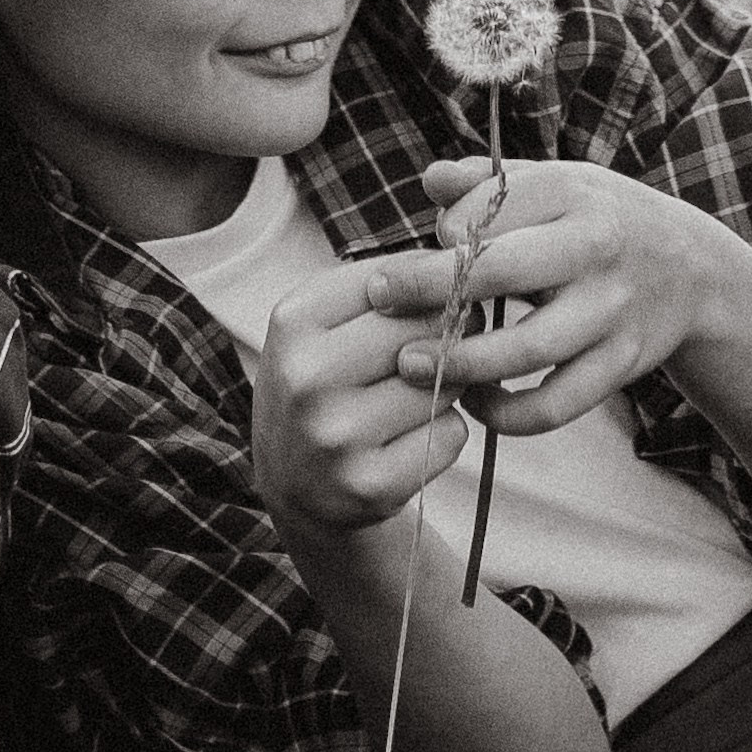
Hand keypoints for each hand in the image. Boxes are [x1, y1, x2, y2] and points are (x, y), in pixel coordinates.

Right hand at [252, 255, 473, 540]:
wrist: (292, 482)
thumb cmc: (321, 383)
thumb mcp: (323, 322)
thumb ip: (384, 284)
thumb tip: (459, 266)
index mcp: (293, 321)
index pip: (397, 280)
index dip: (430, 288)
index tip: (433, 302)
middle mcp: (307, 377)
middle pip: (425, 330)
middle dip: (447, 335)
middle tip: (441, 348)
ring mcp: (336, 436)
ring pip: (443, 382)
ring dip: (446, 386)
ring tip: (413, 395)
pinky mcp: (370, 485)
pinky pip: (450, 434)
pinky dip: (443, 432)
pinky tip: (408, 439)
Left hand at [392, 156, 732, 433]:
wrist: (694, 271)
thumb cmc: (597, 219)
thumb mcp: (555, 183)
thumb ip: (488, 182)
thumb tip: (429, 180)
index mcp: (572, 196)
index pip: (487, 213)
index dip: (443, 235)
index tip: (422, 250)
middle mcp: (596, 252)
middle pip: (502, 273)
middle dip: (429, 290)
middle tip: (379, 300)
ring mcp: (612, 313)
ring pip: (529, 349)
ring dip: (462, 361)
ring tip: (413, 364)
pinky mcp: (621, 365)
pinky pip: (559, 404)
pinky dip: (511, 415)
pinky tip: (476, 402)